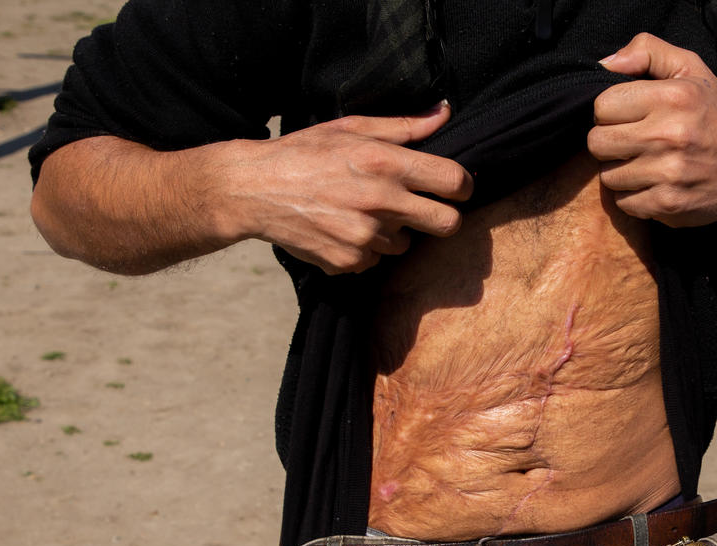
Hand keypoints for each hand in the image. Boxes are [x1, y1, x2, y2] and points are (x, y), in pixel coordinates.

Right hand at [213, 101, 472, 273]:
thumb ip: (403, 127)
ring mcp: (364, 236)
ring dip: (393, 232)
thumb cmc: (304, 152)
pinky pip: (375, 261)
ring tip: (361, 212)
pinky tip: (341, 229)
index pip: (455, 181)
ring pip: (406, 244)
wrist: (252, 189)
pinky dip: (364, 250)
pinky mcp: (348, 261)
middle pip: (447, 224)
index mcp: (385, 163)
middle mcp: (380, 201)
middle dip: (442, 217)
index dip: (463, 186)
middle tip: (423, 209)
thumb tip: (445, 113)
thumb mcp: (350, 128)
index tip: (455, 188)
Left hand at [588, 33, 716, 225]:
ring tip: (645, 163)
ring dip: (621, 171)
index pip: (602, 106)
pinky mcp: (669, 205)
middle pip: (597, 143)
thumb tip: (605, 64)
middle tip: (630, 142)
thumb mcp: (690, 69)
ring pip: (608, 176)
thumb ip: (647, 52)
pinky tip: (653, 184)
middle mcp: (670, 134)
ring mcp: (669, 173)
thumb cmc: (715, 114)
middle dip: (609, 142)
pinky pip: (624, 203)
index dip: (610, 111)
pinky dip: (634, 196)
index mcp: (673, 97)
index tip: (627, 116)